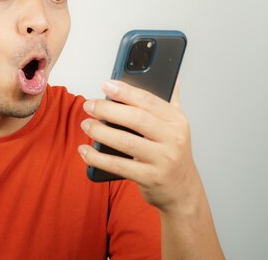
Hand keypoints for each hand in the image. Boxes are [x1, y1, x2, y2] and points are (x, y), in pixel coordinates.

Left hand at [78, 79, 201, 213]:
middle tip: (89, 105)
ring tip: (86, 124)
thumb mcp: (177, 127)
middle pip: (136, 119)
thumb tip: (172, 77)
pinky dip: (98, 158)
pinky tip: (85, 151)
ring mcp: (162, 160)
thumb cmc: (173, 154)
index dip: (125, 91)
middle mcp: (173, 139)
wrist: (183, 191)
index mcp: (176, 121)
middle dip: (108, 110)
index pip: (148, 100)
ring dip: (100, 132)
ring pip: (125, 141)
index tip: (105, 85)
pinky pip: (119, 165)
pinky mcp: (150, 178)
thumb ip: (171, 102)